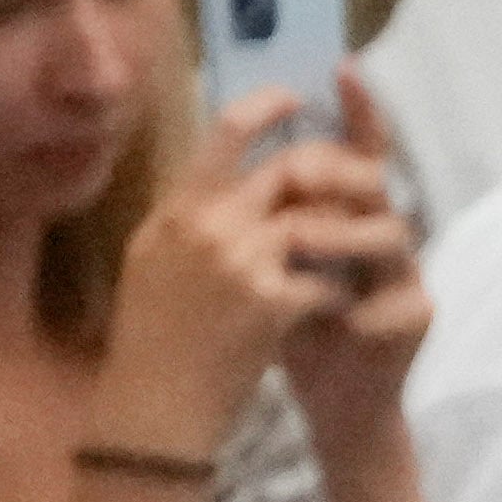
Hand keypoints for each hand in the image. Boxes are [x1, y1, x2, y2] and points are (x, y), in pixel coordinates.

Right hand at [95, 98, 339, 453]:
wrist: (155, 404)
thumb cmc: (149, 337)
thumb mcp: (151, 260)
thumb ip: (185, 218)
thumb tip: (210, 181)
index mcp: (179, 209)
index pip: (225, 133)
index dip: (267, 107)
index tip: (296, 97)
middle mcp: (210, 225)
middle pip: (288, 172)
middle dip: (327, 179)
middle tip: (352, 188)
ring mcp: (242, 263)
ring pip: (318, 225)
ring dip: (342, 241)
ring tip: (351, 258)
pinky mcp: (272, 304)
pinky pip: (326, 282)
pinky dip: (337, 295)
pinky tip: (338, 312)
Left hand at [262, 80, 429, 424]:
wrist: (327, 402)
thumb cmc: (291, 328)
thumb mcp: (265, 261)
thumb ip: (260, 213)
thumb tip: (227, 150)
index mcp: (345, 214)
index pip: (355, 151)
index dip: (356, 110)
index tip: (342, 66)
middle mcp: (381, 234)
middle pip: (374, 179)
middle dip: (335, 172)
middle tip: (294, 178)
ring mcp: (404, 273)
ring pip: (389, 232)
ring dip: (339, 235)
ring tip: (298, 244)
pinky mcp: (416, 317)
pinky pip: (392, 296)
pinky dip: (355, 305)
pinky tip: (333, 320)